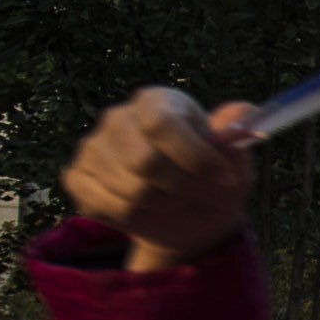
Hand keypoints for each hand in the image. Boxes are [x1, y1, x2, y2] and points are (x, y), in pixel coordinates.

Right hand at [63, 87, 257, 271]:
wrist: (187, 216)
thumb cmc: (212, 181)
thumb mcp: (235, 163)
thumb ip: (235, 138)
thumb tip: (243, 112)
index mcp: (157, 101)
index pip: (162, 125)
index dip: (195, 157)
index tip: (224, 178)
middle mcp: (118, 117)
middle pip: (144, 161)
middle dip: (183, 188)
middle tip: (201, 194)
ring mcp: (92, 147)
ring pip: (129, 190)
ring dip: (164, 205)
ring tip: (177, 200)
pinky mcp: (76, 177)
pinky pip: (106, 206)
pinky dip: (136, 217)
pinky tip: (148, 208)